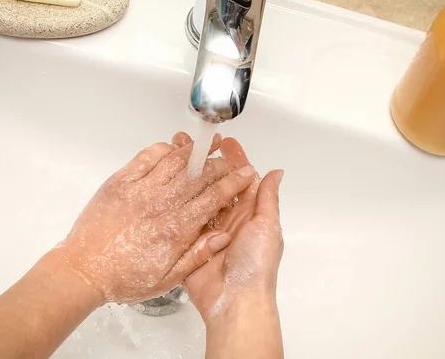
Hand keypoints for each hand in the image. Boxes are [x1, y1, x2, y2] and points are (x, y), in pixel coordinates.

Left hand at [53, 133, 255, 303]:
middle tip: (231, 159)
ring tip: (210, 143)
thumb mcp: (167, 279)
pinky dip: (163, 149)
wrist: (83, 271)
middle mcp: (160, 205)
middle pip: (198, 175)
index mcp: (175, 229)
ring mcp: (139, 190)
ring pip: (175, 162)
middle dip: (220, 164)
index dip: (233, 183)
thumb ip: (197, 256)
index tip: (245, 174)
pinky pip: (146, 157)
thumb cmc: (124, 278)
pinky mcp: (120, 182)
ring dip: (196, 150)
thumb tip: (223, 236)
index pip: (213, 197)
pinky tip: (174, 148)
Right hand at [184, 137, 283, 321]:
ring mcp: (209, 232)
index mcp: (250, 214)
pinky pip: (184, 222)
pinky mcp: (191, 245)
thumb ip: (267, 198)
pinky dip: (178, 206)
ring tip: (177, 162)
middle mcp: (229, 220)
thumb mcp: (266, 226)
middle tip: (192, 147)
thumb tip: (277, 172)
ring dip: (191, 183)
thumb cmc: (256, 265)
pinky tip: (168, 189)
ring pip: (199, 201)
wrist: (234, 302)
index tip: (224, 142)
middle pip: (217, 187)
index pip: (241, 180)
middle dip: (207, 166)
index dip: (234, 160)